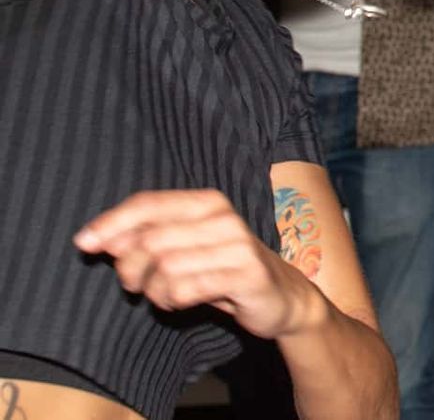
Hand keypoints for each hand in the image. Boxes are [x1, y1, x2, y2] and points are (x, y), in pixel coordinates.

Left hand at [75, 190, 317, 339]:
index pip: (148, 204)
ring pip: (164, 268)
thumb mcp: (183, 248)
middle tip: (136, 285)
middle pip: (149, 240)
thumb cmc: (221, 269)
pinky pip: (185, 289)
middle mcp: (224, 217)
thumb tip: (97, 239)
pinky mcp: (247, 274)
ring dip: (153, 291)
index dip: (111, 222)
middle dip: (130, 269)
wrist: (280, 296)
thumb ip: (145, 238)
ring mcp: (238, 245)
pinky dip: (172, 301)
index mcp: (207, 202)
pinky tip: (182, 301)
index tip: (83, 243)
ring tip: (164, 295)